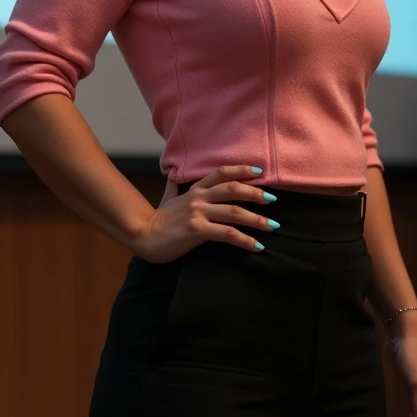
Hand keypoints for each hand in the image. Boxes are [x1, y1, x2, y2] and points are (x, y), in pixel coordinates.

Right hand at [130, 164, 278, 263]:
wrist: (143, 235)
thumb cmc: (158, 220)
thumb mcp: (168, 198)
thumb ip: (174, 186)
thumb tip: (173, 174)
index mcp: (195, 189)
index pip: (221, 173)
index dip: (242, 170)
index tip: (260, 171)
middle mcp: (198, 197)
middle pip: (233, 189)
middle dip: (256, 193)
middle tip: (273, 199)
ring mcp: (197, 213)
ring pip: (234, 212)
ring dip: (257, 220)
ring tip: (273, 227)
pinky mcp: (196, 230)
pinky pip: (227, 234)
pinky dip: (245, 240)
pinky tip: (257, 246)